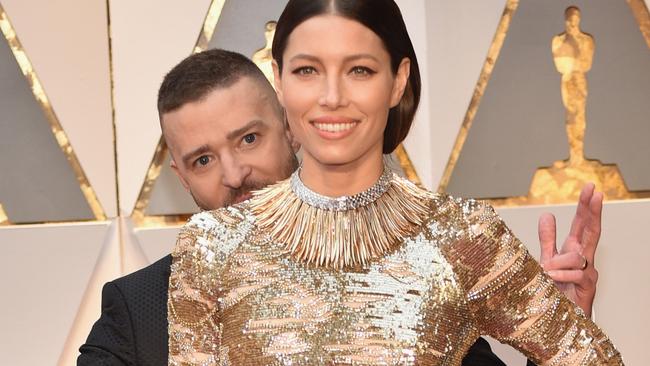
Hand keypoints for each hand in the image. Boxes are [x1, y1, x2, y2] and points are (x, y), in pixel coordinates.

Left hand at [538, 183, 601, 316]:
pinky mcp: (588, 286)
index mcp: (574, 249)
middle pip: (591, 230)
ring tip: (545, 271)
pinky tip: (552, 278)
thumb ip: (548, 239)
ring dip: (558, 261)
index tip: (591, 188)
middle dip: (592, 211)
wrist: (558, 316)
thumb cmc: (555, 289)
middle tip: (595, 192)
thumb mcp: (547, 259)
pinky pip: (575, 274)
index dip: (586, 207)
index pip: (582, 224)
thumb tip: (547, 214)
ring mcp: (588, 272)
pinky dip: (561, 275)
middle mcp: (584, 258)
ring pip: (576, 255)